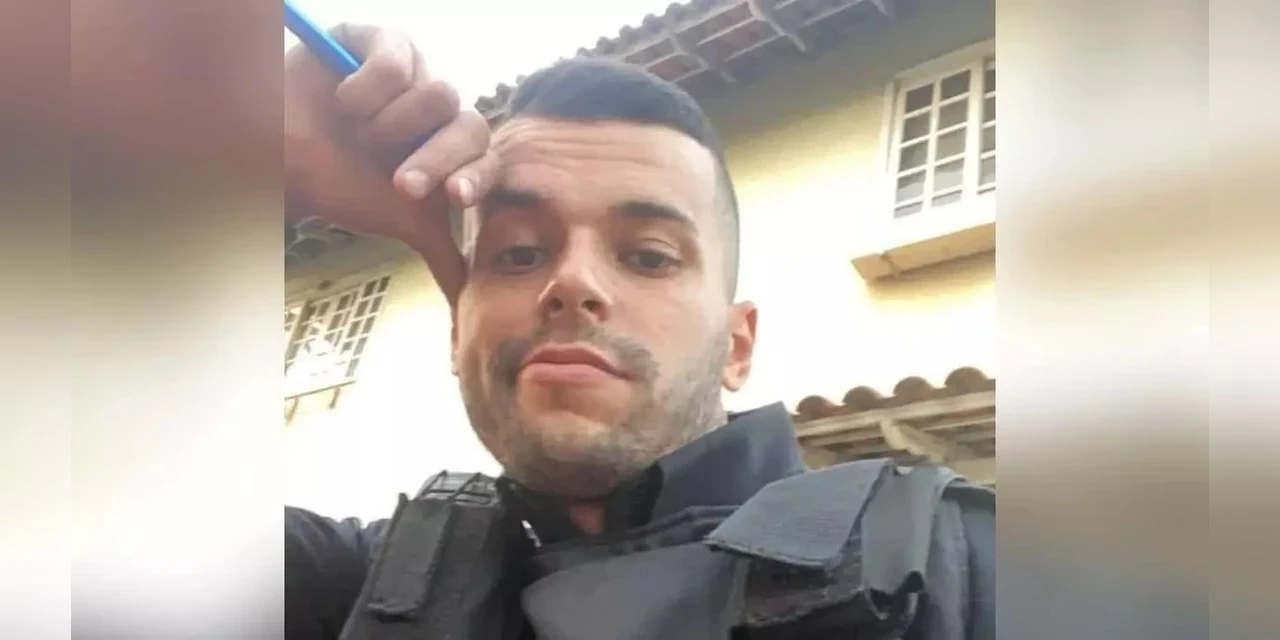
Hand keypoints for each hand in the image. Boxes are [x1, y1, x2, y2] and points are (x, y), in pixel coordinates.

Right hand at [285, 24, 495, 303]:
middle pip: (469, 125)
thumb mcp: (399, 221)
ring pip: (439, 92)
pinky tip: (346, 99)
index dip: (476, 178)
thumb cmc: (341, 183)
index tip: (454, 197)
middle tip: (399, 182)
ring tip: (358, 133)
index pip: (487, 159)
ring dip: (394, 125)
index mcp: (456, 149)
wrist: (279, 153)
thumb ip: (441, 255)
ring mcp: (416, 72)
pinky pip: (401, 55)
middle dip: (433, 161)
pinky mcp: (383, 41)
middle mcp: (443, 110)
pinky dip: (372, 84)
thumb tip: (466, 310)